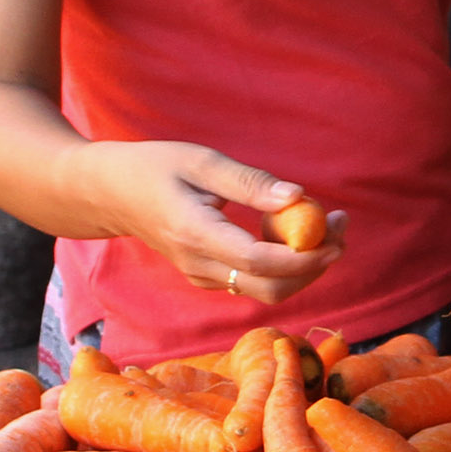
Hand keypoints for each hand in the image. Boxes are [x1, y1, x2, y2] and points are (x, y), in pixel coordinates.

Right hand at [68, 139, 340, 308]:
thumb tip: (299, 198)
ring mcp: (202, 277)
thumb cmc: (154, 167)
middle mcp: (198, 266)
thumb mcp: (201, 161)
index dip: (304, 255)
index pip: (258, 262)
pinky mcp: (208, 278)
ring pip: (267, 290)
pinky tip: (289, 229)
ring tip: (326, 223)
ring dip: (304, 266)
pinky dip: (283, 263)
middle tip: (341, 226)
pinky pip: (254, 282)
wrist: (110, 193)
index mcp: (194, 234)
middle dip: (315, 265)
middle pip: (271, 288)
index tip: (335, 232)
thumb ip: (250, 183)